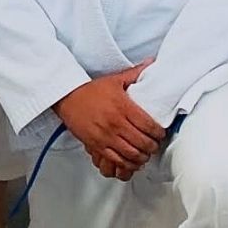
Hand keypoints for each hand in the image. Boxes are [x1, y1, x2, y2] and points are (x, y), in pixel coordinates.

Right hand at [52, 61, 164, 180]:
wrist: (67, 97)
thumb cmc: (91, 90)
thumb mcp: (115, 79)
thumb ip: (135, 73)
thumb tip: (152, 62)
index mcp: (123, 106)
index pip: (148, 125)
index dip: (159, 133)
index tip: (160, 133)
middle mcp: (115, 123)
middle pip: (142, 142)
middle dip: (152, 146)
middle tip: (154, 144)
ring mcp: (106, 136)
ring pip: (131, 154)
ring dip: (142, 157)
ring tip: (145, 153)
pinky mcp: (96, 145)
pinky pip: (116, 160)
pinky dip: (127, 164)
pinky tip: (131, 160)